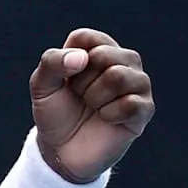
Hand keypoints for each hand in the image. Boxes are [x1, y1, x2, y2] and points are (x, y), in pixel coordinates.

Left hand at [29, 28, 154, 182]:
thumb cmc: (55, 112)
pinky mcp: (145, 109)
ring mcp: (137, 84)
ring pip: (118, 76)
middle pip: (103, 55)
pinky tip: (106, 119)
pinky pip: (130, 103)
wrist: (61, 150)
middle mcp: (123, 61)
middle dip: (81, 81)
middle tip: (79, 96)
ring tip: (92, 107)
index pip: (85, 37)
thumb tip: (83, 57)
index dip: (67, 61)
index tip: (65, 79)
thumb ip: (52, 62)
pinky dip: (109, 114)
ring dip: (94, 97)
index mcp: (98, 48)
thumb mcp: (42, 85)